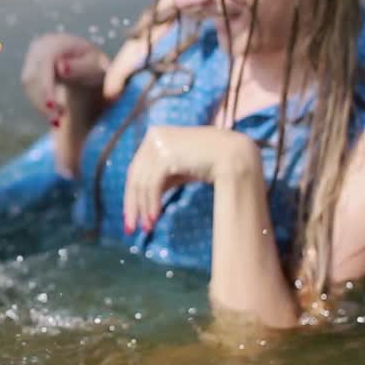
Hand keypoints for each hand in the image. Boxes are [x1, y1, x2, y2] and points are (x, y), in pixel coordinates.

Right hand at [20, 33, 107, 122]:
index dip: (47, 85)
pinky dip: (40, 103)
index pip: (46, 61)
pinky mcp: (29, 70)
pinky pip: (30, 89)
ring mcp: (32, 57)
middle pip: (34, 73)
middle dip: (44, 99)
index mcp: (58, 41)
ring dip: (41, 104)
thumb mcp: (96, 67)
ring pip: (29, 84)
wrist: (90, 67)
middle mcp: (41, 46)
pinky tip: (53, 114)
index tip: (53, 106)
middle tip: (57, 121)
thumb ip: (81, 67)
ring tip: (57, 120)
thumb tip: (61, 67)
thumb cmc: (96, 68)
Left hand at [124, 126, 246, 234]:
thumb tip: (142, 202)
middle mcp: (153, 137)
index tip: (130, 215)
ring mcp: (159, 144)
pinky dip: (151, 203)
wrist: (234, 155)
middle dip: (132, 204)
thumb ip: (161, 178)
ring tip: (147, 228)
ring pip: (142, 182)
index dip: (131, 193)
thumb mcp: (179, 168)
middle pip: (135, 176)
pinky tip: (154, 218)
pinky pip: (152, 184)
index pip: (136, 169)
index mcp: (154, 136)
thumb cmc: (208, 162)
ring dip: (144, 208)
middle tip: (130, 228)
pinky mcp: (166, 155)